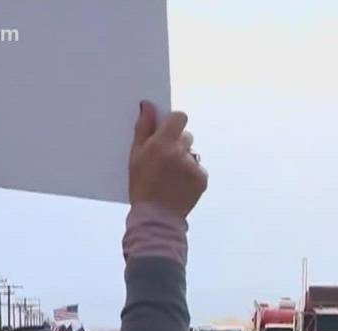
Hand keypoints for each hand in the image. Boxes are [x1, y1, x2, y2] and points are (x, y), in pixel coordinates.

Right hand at [129, 101, 207, 217]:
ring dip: (184, 160)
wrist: (156, 217)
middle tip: (166, 159)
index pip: (179, 117)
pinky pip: (198, 169)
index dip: (174, 121)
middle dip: (177, 143)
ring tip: (171, 176)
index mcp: (162, 143)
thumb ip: (143, 128)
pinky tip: (179, 185)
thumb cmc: (141, 185)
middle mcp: (180, 152)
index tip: (168, 128)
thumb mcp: (135, 155)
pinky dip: (191, 174)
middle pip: (186, 136)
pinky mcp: (202, 178)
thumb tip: (147, 105)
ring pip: (192, 154)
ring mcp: (193, 166)